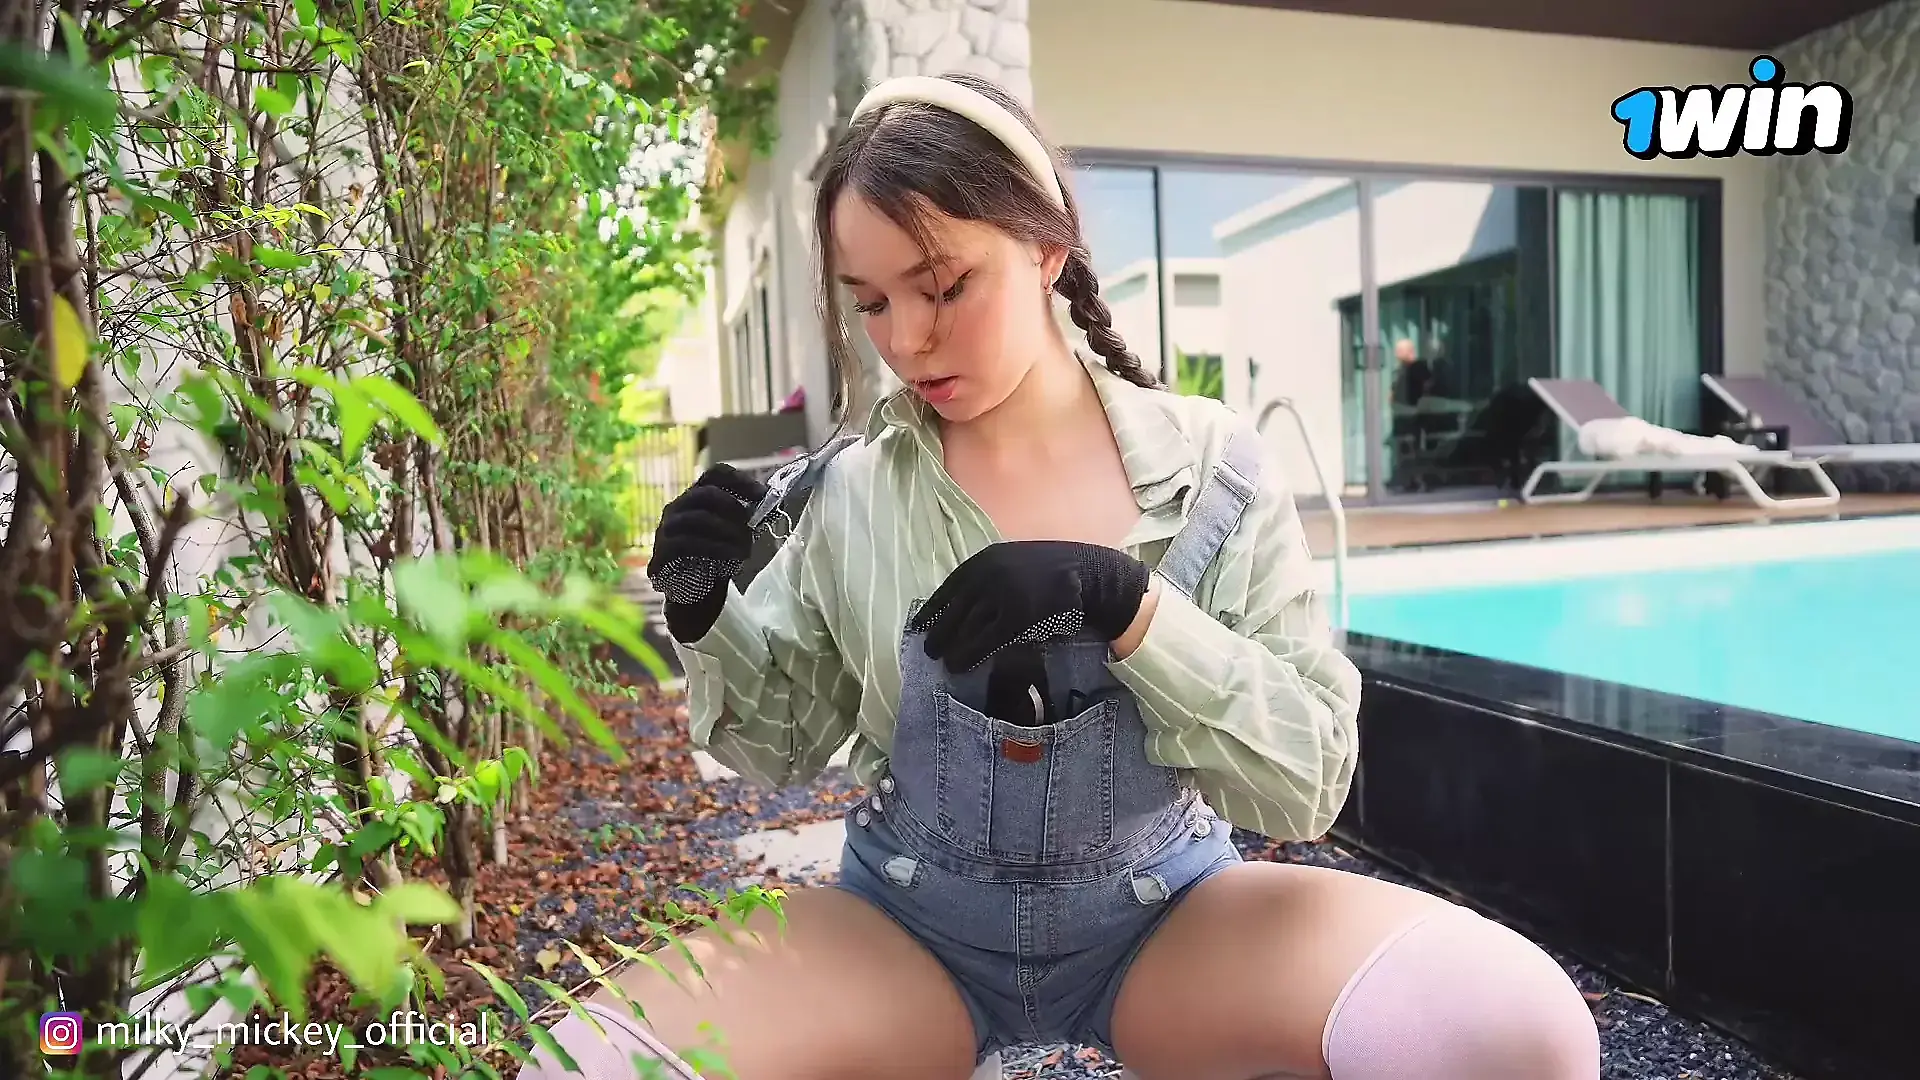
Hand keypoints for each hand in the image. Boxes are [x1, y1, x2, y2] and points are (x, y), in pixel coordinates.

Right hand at [647, 465, 766, 642]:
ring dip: (727, 532)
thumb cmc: (716, 559)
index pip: (714, 475)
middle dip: (732, 508)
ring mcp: (665, 530)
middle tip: (750, 527)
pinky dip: (714, 550)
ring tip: (745, 549)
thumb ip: (746, 518)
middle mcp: (677, 508)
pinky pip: (687, 544)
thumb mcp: (733, 535)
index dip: (739, 480)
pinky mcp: (661, 553)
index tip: (762, 494)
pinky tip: (731, 560)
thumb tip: (773, 502)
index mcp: (696, 498)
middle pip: (705, 493)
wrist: (696, 596)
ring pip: (697, 518)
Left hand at [908, 540, 1149, 670]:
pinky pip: (983, 640)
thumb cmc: (1058, 572)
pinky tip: (959, 665)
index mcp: (988, 559)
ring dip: (949, 645)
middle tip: (927, 649)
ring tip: (941, 661)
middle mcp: (989, 573)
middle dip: (937, 630)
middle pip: (953, 608)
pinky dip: (968, 654)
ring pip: (965, 626)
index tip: (919, 624)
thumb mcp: (1019, 562)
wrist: (1093, 576)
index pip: (950, 586)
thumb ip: (995, 575)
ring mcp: (1002, 593)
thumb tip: (972, 601)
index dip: (932, 608)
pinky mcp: (1016, 616)